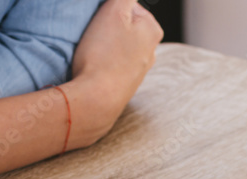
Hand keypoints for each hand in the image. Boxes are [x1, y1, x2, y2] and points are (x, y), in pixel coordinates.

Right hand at [66, 0, 162, 145]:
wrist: (95, 101)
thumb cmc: (103, 55)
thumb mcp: (114, 11)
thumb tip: (128, 0)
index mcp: (153, 30)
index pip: (129, 6)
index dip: (108, 11)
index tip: (97, 22)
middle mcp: (151, 52)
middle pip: (125, 28)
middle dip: (108, 29)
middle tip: (94, 38)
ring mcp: (139, 72)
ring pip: (119, 48)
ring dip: (105, 48)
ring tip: (93, 55)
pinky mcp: (125, 88)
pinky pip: (113, 67)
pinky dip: (104, 65)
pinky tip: (95, 70)